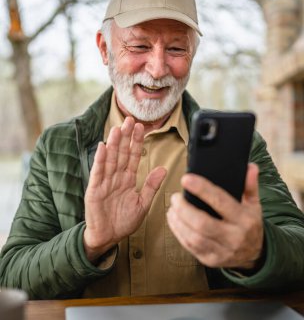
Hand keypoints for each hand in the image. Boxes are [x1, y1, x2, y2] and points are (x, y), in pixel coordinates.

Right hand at [84, 116, 166, 260]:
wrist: (108, 237)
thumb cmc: (124, 221)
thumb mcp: (142, 204)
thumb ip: (151, 186)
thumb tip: (163, 169)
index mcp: (128, 179)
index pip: (133, 156)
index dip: (137, 142)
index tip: (142, 127)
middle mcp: (116, 177)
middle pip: (121, 153)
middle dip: (126, 137)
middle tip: (130, 120)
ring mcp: (105, 182)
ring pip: (110, 159)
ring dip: (113, 144)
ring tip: (117, 129)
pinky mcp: (94, 189)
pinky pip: (98, 172)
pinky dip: (100, 160)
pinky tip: (102, 147)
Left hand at [166, 163, 263, 269]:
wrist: (254, 254)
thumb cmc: (250, 224)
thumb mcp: (254, 204)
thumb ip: (250, 185)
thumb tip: (250, 167)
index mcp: (244, 220)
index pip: (221, 202)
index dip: (202, 189)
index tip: (186, 179)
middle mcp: (234, 237)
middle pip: (203, 223)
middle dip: (184, 208)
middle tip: (175, 197)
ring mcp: (222, 251)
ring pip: (194, 238)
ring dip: (178, 221)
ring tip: (172, 208)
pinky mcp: (211, 260)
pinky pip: (190, 247)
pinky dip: (178, 232)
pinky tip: (174, 221)